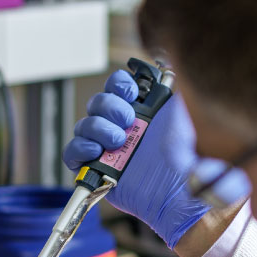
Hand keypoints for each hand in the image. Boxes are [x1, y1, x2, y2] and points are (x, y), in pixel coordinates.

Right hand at [63, 69, 211, 247]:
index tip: (131, 93)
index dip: (119, 85)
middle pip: (97, 102)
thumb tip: (165, 65)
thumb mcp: (183, 115)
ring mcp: (107, 148)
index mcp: (139, 111)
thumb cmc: (184, 157)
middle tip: (129, 121)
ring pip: (83, 124)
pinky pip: (72, 152)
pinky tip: (96, 151)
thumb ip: (171, 91)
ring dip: (99, 128)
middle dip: (110, 107)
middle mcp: (121, 127)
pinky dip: (80, 148)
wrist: (178, 191)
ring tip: (119, 141)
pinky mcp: (95, 169)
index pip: (116, 86)